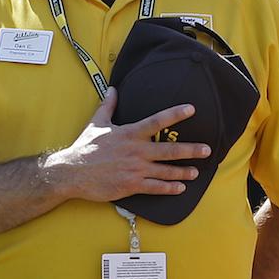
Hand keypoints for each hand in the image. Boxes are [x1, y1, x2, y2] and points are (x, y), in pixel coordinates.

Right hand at [44, 89, 211, 202]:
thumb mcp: (96, 123)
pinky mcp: (130, 185)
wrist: (71, 172)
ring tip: (196, 171)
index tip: (192, 109)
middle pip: (170, 150)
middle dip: (191, 150)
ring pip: (166, 171)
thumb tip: (112, 89)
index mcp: (129, 134)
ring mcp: (135, 170)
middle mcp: (136, 151)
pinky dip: (170, 188)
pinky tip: (180, 188)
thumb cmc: (84, 148)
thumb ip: (108, 106)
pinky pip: (155, 187)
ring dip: (183, 171)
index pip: (157, 121)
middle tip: (207, 150)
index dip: (175, 114)